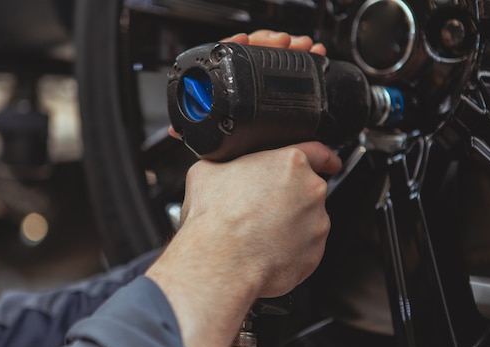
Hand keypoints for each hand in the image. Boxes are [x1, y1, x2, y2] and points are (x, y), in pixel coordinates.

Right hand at [146, 142, 339, 346]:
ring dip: (289, 225)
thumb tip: (220, 158)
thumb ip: (227, 161)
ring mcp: (315, 224)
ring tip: (257, 234)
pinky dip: (290, 249)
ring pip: (308, 220)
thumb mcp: (208, 171)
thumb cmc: (210, 220)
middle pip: (309, 188)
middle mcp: (309, 191)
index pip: (319, 150)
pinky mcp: (314, 254)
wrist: (217, 262)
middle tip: (261, 209)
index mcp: (288, 162)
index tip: (326, 158)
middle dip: (289, 198)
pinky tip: (264, 250)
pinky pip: (306, 248)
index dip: (321, 153)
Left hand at [168, 30, 326, 138]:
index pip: (226, 55)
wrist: (249, 164)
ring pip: (277, 56)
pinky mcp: (282, 91)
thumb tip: (175, 130)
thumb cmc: (227, 146)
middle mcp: (243, 80)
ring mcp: (262, 84)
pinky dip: (306, 60)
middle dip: (271, 43)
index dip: (234, 44)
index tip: (245, 39)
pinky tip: (315, 54)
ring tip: (304, 47)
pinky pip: (293, 70)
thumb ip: (192, 131)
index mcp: (223, 85)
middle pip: (256, 50)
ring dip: (292, 48)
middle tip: (284, 43)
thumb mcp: (211, 137)